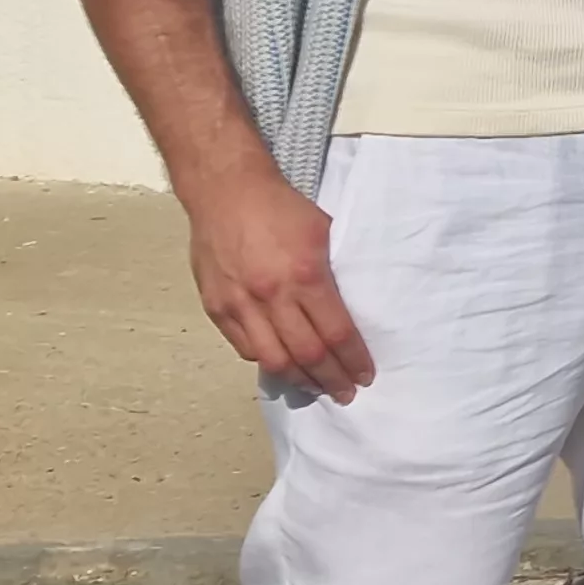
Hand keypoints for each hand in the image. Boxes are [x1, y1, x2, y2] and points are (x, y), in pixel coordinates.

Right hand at [179, 166, 373, 401]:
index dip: (353, 360)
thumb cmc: (281, 208)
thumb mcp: (323, 233)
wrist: (226, 192)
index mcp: (306, 275)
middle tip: (347, 392)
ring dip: (299, 379)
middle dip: (331, 379)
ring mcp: (240, 304)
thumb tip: (348, 308)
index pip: (337, 333)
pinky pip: (245, 346)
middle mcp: (272, 295)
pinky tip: (283, 364)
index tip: (366, 375)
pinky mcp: (217, 306)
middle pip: (307, 354)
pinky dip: (266, 360)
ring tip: (317, 387)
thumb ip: (333, 274)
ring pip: (273, 358)